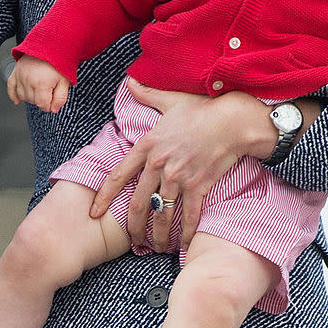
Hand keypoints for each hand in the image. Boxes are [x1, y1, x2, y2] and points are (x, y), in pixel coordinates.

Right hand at [7, 55, 69, 112]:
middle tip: (48, 92)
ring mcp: (21, 76)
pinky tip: (17, 101)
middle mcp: (29, 81)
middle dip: (41, 100)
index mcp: (42, 84)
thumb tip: (53, 110)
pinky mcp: (16, 72)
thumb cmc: (59, 61)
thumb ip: (60, 98)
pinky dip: (13, 95)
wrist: (50, 44)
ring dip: (30, 97)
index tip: (53, 102)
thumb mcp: (65, 80)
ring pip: (22, 96)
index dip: (49, 106)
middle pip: (32, 101)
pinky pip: (10, 87)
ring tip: (39, 90)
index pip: (42, 105)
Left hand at [90, 79, 271, 250]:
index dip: (104, 196)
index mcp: (148, 145)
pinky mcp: (199, 186)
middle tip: (131, 240)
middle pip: (139, 203)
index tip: (94, 211)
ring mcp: (179, 177)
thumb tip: (130, 81)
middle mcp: (160, 164)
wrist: (233, 121)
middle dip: (133, 226)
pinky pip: (188, 216)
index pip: (118, 175)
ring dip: (157, 235)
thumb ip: (147, 94)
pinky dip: (184, 234)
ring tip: (154, 246)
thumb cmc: (202, 110)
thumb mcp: (171, 100)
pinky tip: (181, 246)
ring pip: (162, 214)